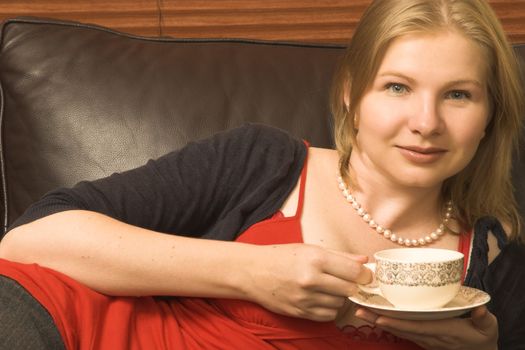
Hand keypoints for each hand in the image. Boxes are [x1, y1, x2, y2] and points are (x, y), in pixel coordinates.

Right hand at [244, 243, 371, 321]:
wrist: (252, 272)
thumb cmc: (281, 257)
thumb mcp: (309, 249)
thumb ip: (339, 256)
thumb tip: (364, 260)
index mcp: (315, 259)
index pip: (354, 271)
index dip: (364, 274)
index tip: (365, 274)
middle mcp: (311, 280)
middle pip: (349, 289)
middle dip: (353, 286)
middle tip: (348, 280)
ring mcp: (305, 299)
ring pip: (340, 304)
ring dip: (340, 297)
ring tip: (330, 288)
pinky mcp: (300, 312)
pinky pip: (327, 316)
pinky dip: (329, 308)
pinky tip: (322, 298)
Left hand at [355, 305, 497, 349]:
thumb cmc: (482, 337)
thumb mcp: (488, 328)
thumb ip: (484, 318)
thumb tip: (481, 309)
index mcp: (443, 331)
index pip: (416, 326)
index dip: (397, 322)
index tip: (379, 316)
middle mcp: (429, 336)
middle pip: (400, 328)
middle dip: (378, 319)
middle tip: (358, 310)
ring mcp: (424, 338)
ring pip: (397, 330)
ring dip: (378, 320)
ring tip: (359, 311)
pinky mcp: (422, 337)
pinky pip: (401, 330)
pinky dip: (386, 323)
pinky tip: (373, 316)